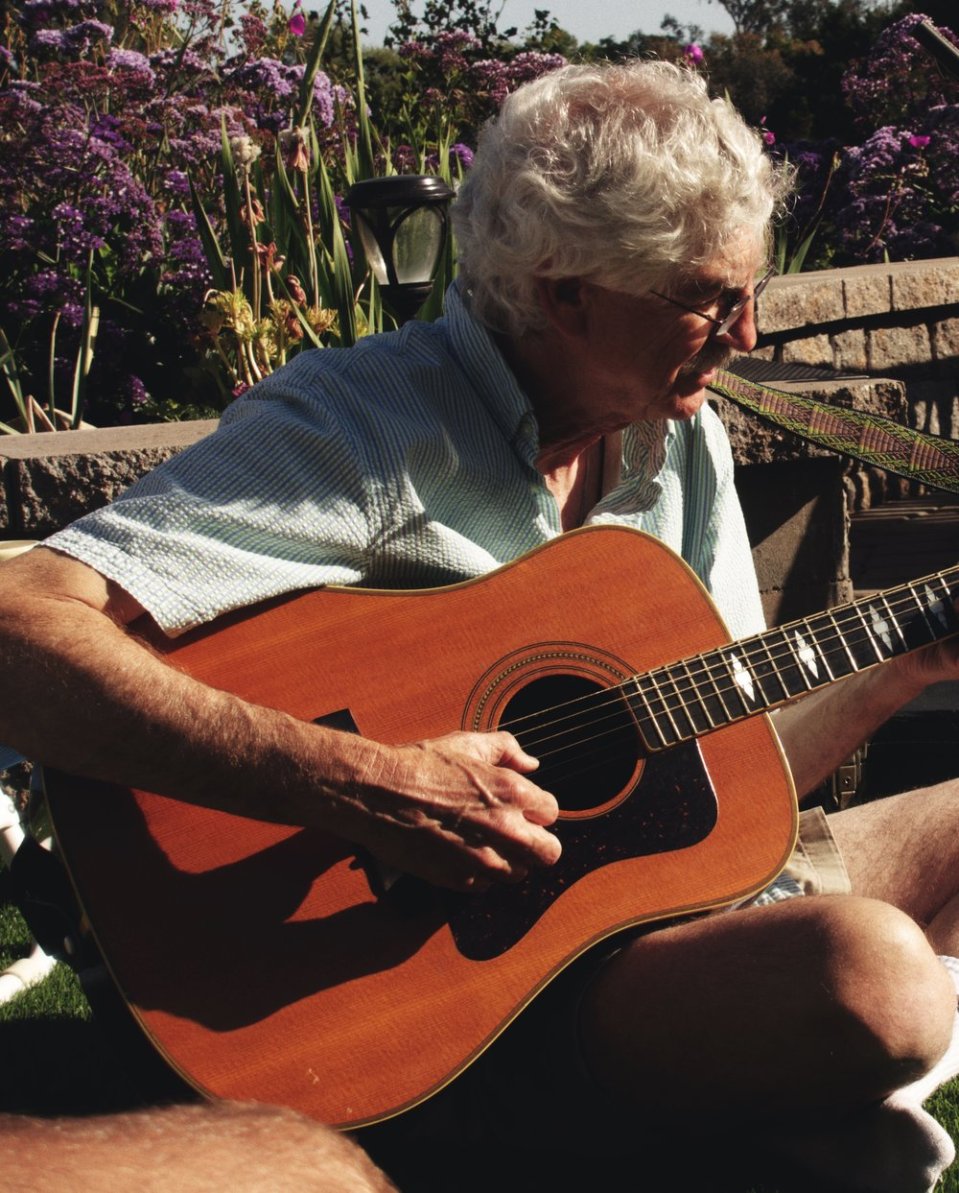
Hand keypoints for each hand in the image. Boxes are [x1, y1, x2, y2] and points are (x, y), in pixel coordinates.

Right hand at [336, 730, 560, 892]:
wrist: (376, 792)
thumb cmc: (419, 764)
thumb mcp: (466, 742)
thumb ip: (507, 749)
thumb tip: (530, 763)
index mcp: (512, 792)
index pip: (552, 812)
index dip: (536, 809)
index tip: (521, 808)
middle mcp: (505, 829)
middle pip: (549, 853)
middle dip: (537, 842)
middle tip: (518, 833)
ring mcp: (483, 859)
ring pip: (520, 873)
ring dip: (509, 860)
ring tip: (485, 842)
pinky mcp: (459, 880)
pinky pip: (487, 886)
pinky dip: (480, 874)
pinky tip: (463, 853)